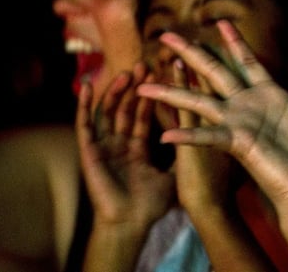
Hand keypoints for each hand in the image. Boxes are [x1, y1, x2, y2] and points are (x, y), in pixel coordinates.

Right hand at [75, 63, 174, 232]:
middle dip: (136, 87)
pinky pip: (85, 125)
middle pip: (127, 109)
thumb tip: (203, 127)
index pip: (145, 115)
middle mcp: (119, 145)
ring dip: (116, 91)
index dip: (153, 95)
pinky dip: (84, 105)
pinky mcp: (89, 152)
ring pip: (108, 112)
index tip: (163, 73)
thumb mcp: (175, 170)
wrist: (133, 223)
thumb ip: (183, 148)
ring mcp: (104, 147)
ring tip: (128, 71)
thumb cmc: (154, 204)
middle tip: (146, 64)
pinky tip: (87, 86)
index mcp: (137, 149)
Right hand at [136, 21, 287, 221]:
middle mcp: (248, 107)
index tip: (220, 22)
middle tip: (167, 36)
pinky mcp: (237, 144)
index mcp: (269, 95)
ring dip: (171, 93)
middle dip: (191, 54)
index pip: (247, 62)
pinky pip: (208, 138)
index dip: (234, 42)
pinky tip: (165, 137)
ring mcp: (239, 125)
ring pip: (199, 101)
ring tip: (141, 85)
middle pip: (214, 73)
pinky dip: (188, 137)